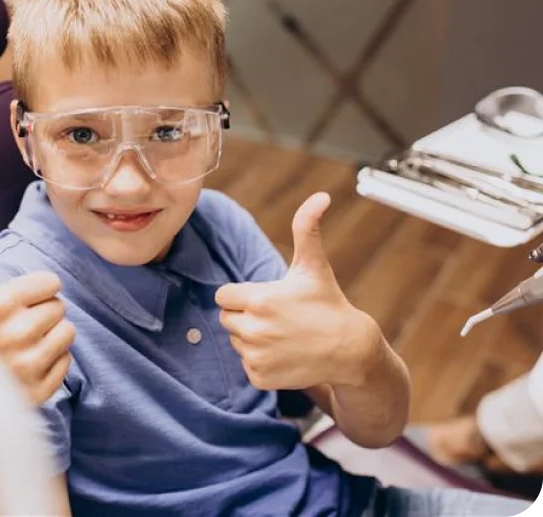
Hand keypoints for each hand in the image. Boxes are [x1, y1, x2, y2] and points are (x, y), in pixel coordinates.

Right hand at [0, 221, 74, 404]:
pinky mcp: (40, 391)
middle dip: (41, 312)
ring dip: (50, 336)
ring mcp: (28, 365)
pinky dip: (52, 363)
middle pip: (59, 306)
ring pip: (67, 332)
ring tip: (22, 345)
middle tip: (14, 326)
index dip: (35, 290)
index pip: (51, 282)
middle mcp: (15, 334)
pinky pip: (67, 361)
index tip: (13, 303)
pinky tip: (27, 367)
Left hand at [215, 192, 378, 390]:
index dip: (241, 295)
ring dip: (252, 338)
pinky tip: (284, 354)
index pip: (223, 295)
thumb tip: (321, 196)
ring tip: (283, 335)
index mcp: (259, 299)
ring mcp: (256, 355)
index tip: (264, 298)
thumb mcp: (313, 265)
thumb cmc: (327, 303)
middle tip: (277, 317)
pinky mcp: (260, 377)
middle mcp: (254, 329)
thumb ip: (307, 228)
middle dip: (246, 315)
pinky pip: (245, 363)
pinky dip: (260, 361)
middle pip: (227, 318)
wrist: (350, 350)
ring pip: (236, 341)